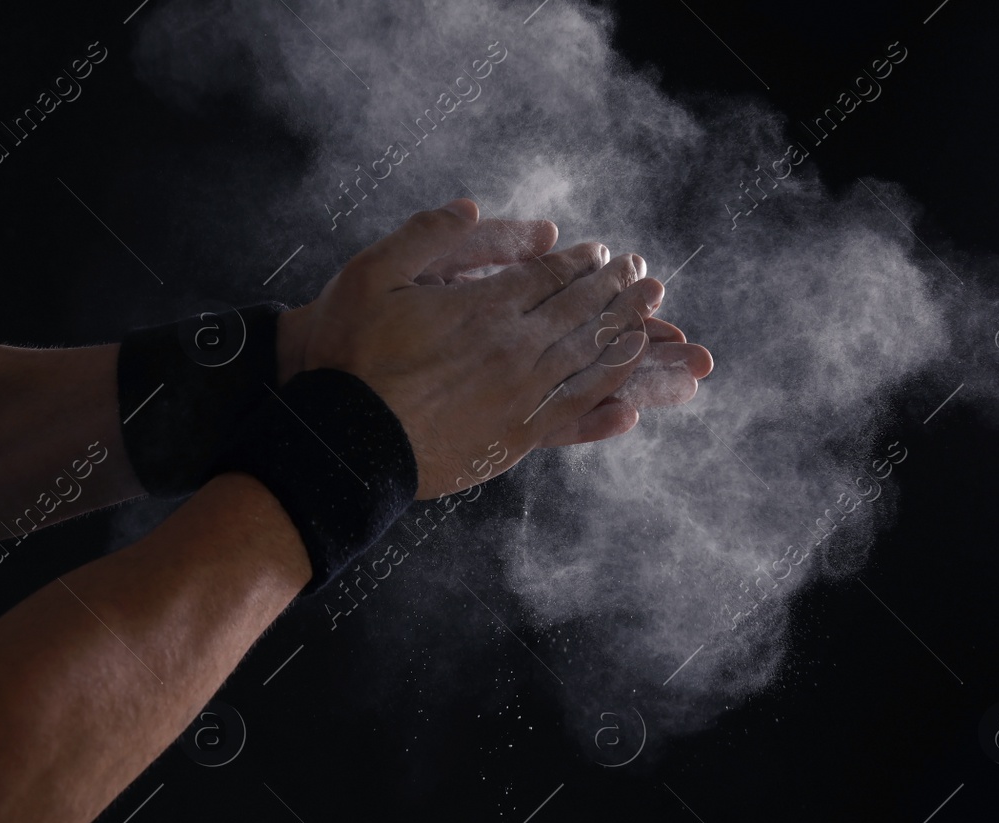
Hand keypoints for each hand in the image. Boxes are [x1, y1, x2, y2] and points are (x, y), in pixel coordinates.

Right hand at [277, 215, 715, 445]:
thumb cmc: (351, 355)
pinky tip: (629, 386)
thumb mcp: (373, 273)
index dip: (582, 263)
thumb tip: (472, 207)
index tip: (605, 253)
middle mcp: (516, 349)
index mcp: (487, 307)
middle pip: (582, 312)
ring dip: (625, 333)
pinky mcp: (516, 438)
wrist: (346, 439)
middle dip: (617, 290)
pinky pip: (577, 411)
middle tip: (644, 276)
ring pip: (590, 358)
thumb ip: (427, 234)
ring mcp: (522, 396)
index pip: (552, 277)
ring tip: (652, 316)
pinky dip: (608, 393)